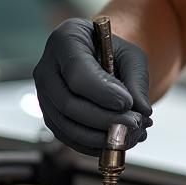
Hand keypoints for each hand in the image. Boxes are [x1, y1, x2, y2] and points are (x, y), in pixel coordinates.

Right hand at [33, 18, 152, 155]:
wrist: (97, 56)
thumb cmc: (114, 51)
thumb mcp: (131, 56)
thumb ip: (137, 81)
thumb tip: (141, 112)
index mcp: (66, 40)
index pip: (77, 73)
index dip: (103, 93)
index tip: (128, 103)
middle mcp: (46, 67)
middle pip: (68, 103)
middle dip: (105, 120)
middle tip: (135, 124)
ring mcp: (43, 94)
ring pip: (66, 125)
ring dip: (101, 137)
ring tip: (131, 136)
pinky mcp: (50, 115)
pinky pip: (67, 136)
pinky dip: (93, 145)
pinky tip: (117, 142)